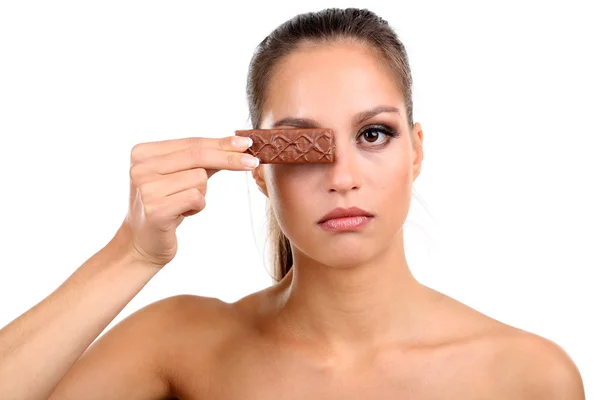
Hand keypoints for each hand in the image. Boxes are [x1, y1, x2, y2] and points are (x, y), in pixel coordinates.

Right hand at [118, 135, 257, 266]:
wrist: (142, 243)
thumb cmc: (166, 206)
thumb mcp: (181, 177)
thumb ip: (203, 160)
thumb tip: (238, 145)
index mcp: (142, 153)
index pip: (191, 143)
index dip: (221, 143)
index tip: (246, 144)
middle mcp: (140, 167)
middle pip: (197, 156)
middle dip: (229, 159)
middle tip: (253, 162)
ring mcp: (146, 188)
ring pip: (200, 178)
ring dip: (201, 194)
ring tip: (183, 205)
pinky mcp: (156, 209)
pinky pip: (197, 198)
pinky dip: (197, 207)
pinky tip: (182, 215)